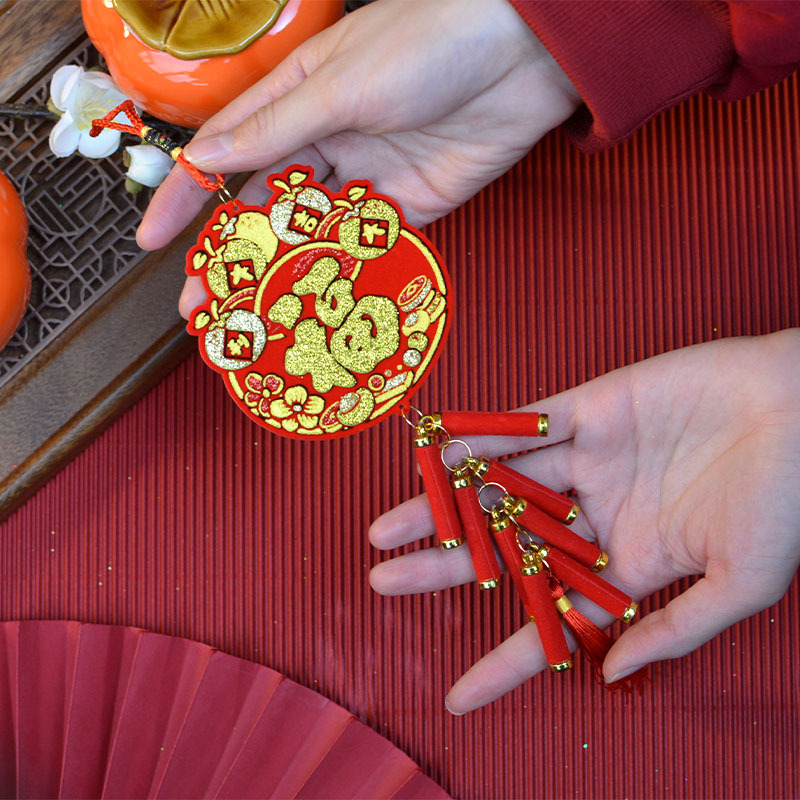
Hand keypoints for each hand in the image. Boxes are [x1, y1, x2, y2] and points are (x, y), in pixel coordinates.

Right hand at [135, 0, 579, 316]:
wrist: (523, 55)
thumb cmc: (428, 42)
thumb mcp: (338, 83)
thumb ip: (275, 130)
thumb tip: (205, 159)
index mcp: (297, 99)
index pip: (227, 153)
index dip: (187, 195)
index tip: (153, 240)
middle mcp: (327, 142)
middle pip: (265, 210)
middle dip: (231, 258)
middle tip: (200, 306)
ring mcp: (367, 180)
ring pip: (311, 239)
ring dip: (280, 279)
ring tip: (247, 321)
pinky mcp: (410, 209)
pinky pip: (368, 250)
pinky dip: (340, 279)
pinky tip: (312, 311)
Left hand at [369, 330, 799, 712]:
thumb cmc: (787, 500)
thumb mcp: (741, 581)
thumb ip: (676, 627)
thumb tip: (610, 672)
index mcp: (627, 563)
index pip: (552, 618)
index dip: (505, 661)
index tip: (457, 695)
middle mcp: (597, 512)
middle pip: (505, 547)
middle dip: (444, 566)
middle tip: (382, 581)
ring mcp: (589, 458)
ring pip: (499, 484)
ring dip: (444, 503)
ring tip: (386, 528)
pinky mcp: (591, 406)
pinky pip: (525, 422)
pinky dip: (482, 436)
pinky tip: (438, 454)